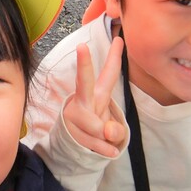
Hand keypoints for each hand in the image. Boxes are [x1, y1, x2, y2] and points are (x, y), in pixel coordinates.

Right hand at [62, 37, 125, 156]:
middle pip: (84, 81)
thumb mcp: (111, 128)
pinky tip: (109, 152)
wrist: (72, 146)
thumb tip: (108, 133)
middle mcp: (83, 100)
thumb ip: (115, 129)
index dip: (114, 57)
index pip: (108, 75)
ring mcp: (75, 115)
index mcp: (97, 94)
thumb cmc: (95, 129)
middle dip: (83, 64)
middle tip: (81, 47)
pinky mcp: (71, 131)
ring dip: (106, 140)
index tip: (120, 38)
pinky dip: (104, 150)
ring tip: (107, 142)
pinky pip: (94, 143)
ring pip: (95, 126)